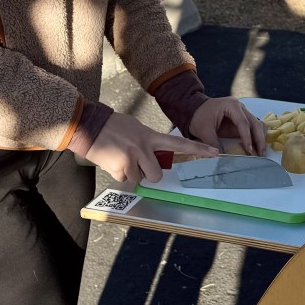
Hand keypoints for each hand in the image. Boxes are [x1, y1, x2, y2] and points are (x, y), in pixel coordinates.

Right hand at [84, 111, 216, 186]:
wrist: (89, 125)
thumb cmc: (113, 127)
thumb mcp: (136, 129)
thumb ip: (149, 142)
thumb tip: (155, 156)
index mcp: (150, 136)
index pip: (179, 143)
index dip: (198, 149)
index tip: (215, 153)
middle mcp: (144, 147)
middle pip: (157, 175)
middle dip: (147, 174)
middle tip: (135, 163)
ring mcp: (132, 157)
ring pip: (139, 179)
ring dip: (130, 173)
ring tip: (120, 158)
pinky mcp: (119, 166)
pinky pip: (124, 179)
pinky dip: (117, 173)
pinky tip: (111, 160)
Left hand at [188, 96, 266, 155]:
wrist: (194, 109)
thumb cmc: (198, 116)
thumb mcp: (204, 131)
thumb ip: (213, 143)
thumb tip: (222, 158)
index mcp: (231, 105)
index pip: (243, 123)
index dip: (248, 138)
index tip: (249, 151)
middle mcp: (240, 107)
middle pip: (255, 123)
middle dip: (259, 140)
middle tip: (260, 155)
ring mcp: (243, 112)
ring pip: (258, 125)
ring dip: (260, 139)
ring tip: (260, 154)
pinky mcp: (242, 119)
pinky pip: (254, 127)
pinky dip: (257, 137)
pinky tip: (256, 148)